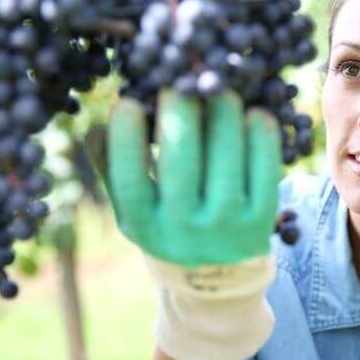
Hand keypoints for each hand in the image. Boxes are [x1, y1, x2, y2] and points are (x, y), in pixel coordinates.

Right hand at [86, 90, 281, 267]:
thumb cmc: (167, 227)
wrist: (218, 276)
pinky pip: (264, 169)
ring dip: (223, 116)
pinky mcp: (262, 217)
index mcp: (145, 224)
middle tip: (182, 83)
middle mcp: (185, 229)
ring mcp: (227, 224)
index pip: (130, 181)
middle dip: (181, 115)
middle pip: (181, 165)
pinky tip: (256, 114)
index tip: (129, 103)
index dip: (127, 140)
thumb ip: (112, 169)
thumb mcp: (133, 210)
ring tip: (221, 90)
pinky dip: (262, 137)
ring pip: (225, 160)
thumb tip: (95, 126)